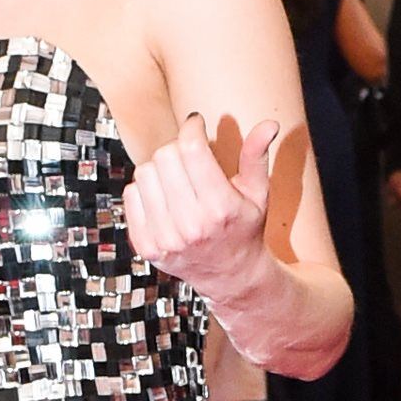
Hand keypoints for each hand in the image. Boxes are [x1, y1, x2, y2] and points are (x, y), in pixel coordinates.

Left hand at [122, 111, 283, 303]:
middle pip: (165, 156)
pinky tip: (164, 199)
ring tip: (178, 181)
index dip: (192, 127)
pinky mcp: (147, 246)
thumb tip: (269, 124)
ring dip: (160, 169)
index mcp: (222, 208)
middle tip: (189, 158)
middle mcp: (192, 224)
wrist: (230, 276)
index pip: (192, 148)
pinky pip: (131, 195)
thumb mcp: (258, 193)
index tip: (196, 124)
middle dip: (177, 149)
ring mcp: (167, 238)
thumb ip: (257, 156)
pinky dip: (145, 190)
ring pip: (145, 172)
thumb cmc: (244, 229)